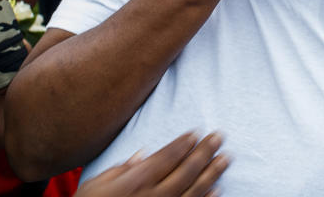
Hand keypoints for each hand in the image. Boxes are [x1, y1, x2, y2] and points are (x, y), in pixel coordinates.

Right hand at [74, 132, 228, 196]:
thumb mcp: (97, 183)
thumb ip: (123, 168)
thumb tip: (144, 154)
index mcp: (136, 180)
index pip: (167, 157)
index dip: (183, 143)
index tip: (197, 132)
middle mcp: (153, 195)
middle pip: (185, 170)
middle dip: (204, 152)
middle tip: (219, 137)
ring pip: (194, 190)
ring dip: (212, 173)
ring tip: (225, 158)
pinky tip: (218, 189)